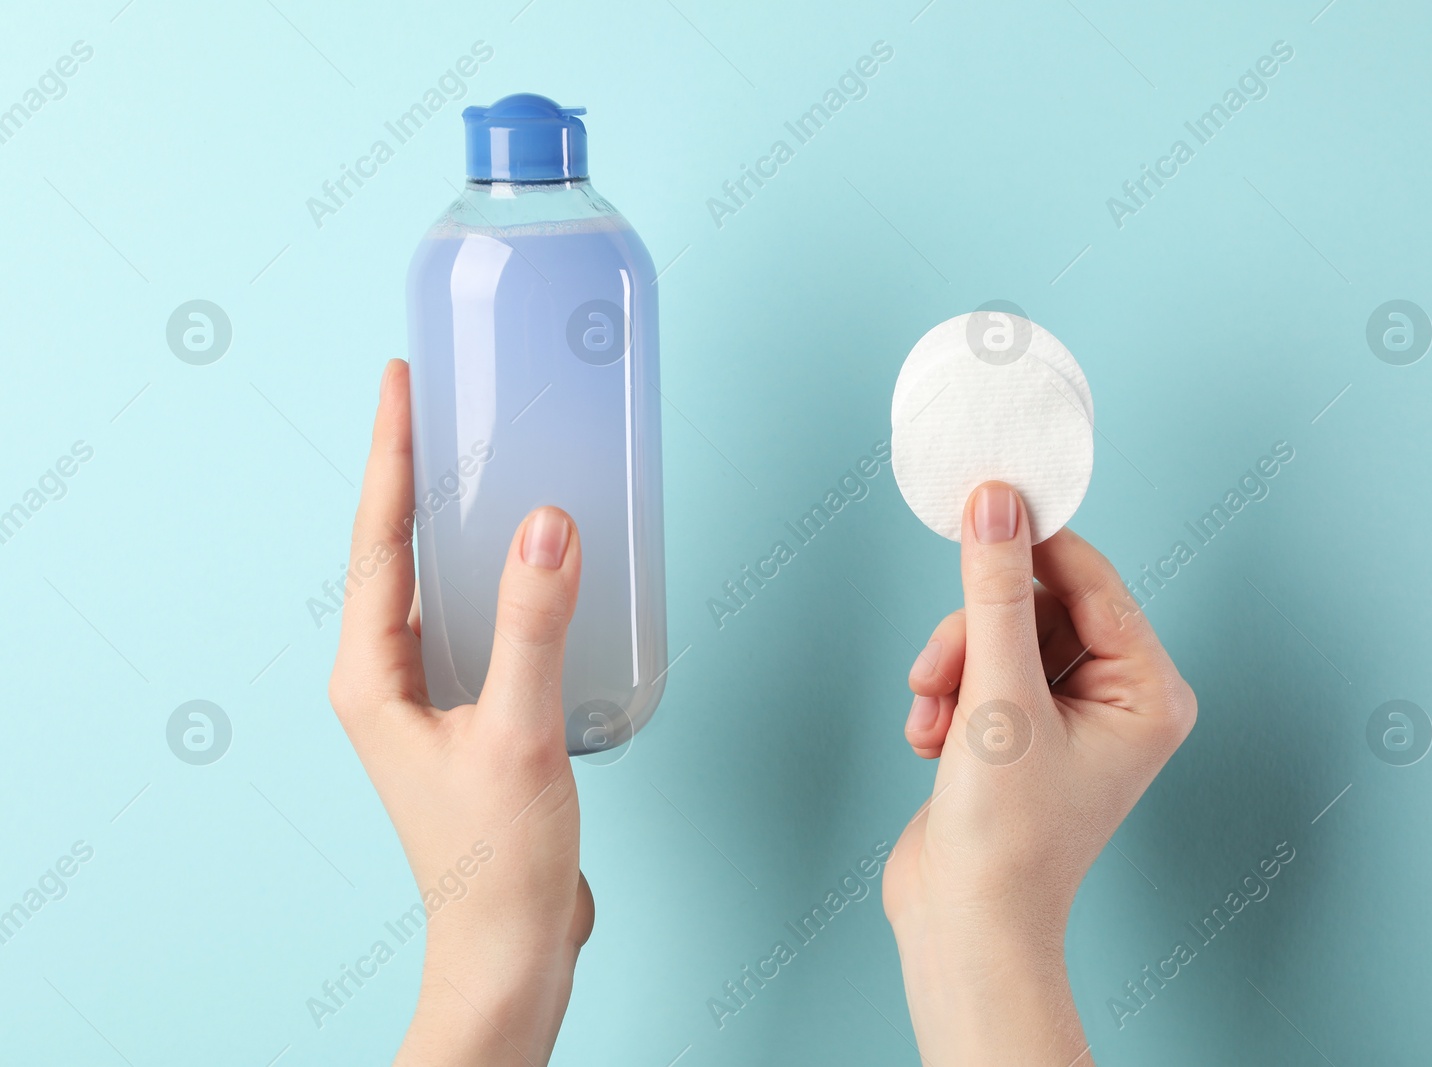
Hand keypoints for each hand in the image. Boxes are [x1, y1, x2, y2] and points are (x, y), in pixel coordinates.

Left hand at [329, 359, 592, 1065]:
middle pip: (396, 550)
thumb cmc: (498, 860)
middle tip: (441, 402)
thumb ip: (534, 625)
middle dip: (414, 473)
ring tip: (485, 461)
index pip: (377, 539)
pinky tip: (540, 565)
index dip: (389, 454)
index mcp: (372, 675)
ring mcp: (428, 698)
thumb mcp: (518, 731)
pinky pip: (477, 622)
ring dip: (456, 522)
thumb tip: (546, 524)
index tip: (401, 383)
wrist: (512, 944)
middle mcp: (388, 678)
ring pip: (436, 585)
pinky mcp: (472, 714)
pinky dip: (500, 578)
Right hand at [883, 482, 1196, 1065]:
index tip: (981, 502)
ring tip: (934, 717)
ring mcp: (1070, 716)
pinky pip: (982, 670)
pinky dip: (949, 695)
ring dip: (953, 667)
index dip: (1032, 543)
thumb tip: (995, 505)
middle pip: (1038, 606)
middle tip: (940, 673)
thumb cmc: (1005, 835)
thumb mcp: (999, 696)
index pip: (1091, 579)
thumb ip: (994, 592)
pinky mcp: (1023, 730)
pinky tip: (932, 738)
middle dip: (976, 634)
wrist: (964, 926)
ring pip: (1001, 636)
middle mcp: (1120, 698)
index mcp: (1149, 690)